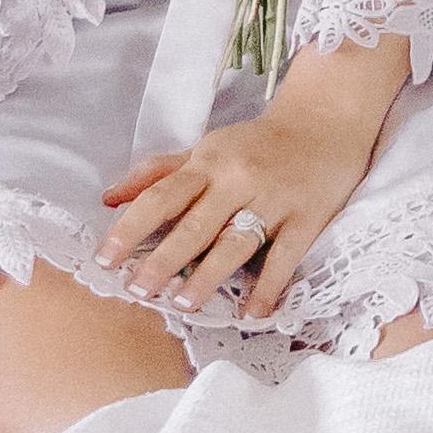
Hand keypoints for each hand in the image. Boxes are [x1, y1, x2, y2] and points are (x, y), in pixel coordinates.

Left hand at [99, 45, 400, 323]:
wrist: (327, 119)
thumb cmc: (259, 142)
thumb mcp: (208, 147)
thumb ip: (159, 172)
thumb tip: (108, 199)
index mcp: (209, 162)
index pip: (162, 196)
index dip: (131, 227)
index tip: (105, 259)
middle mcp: (238, 179)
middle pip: (195, 224)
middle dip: (164, 260)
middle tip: (138, 290)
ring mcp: (275, 198)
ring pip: (236, 242)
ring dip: (208, 276)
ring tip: (184, 304)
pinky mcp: (308, 216)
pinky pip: (285, 256)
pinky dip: (268, 287)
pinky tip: (252, 313)